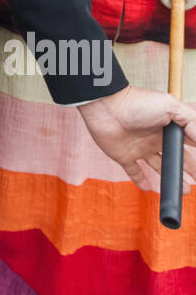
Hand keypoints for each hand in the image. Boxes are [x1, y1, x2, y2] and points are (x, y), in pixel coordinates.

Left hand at [79, 85, 195, 189]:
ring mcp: (140, 147)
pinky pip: (134, 171)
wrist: (107, 108)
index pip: (188, 142)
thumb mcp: (171, 107)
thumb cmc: (138, 104)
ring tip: (185, 190)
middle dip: (189, 169)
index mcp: (168, 126)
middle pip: (176, 157)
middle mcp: (156, 137)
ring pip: (160, 166)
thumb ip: (191, 122)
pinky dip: (141, 180)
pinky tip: (149, 188)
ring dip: (171, 178)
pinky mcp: (125, 155)